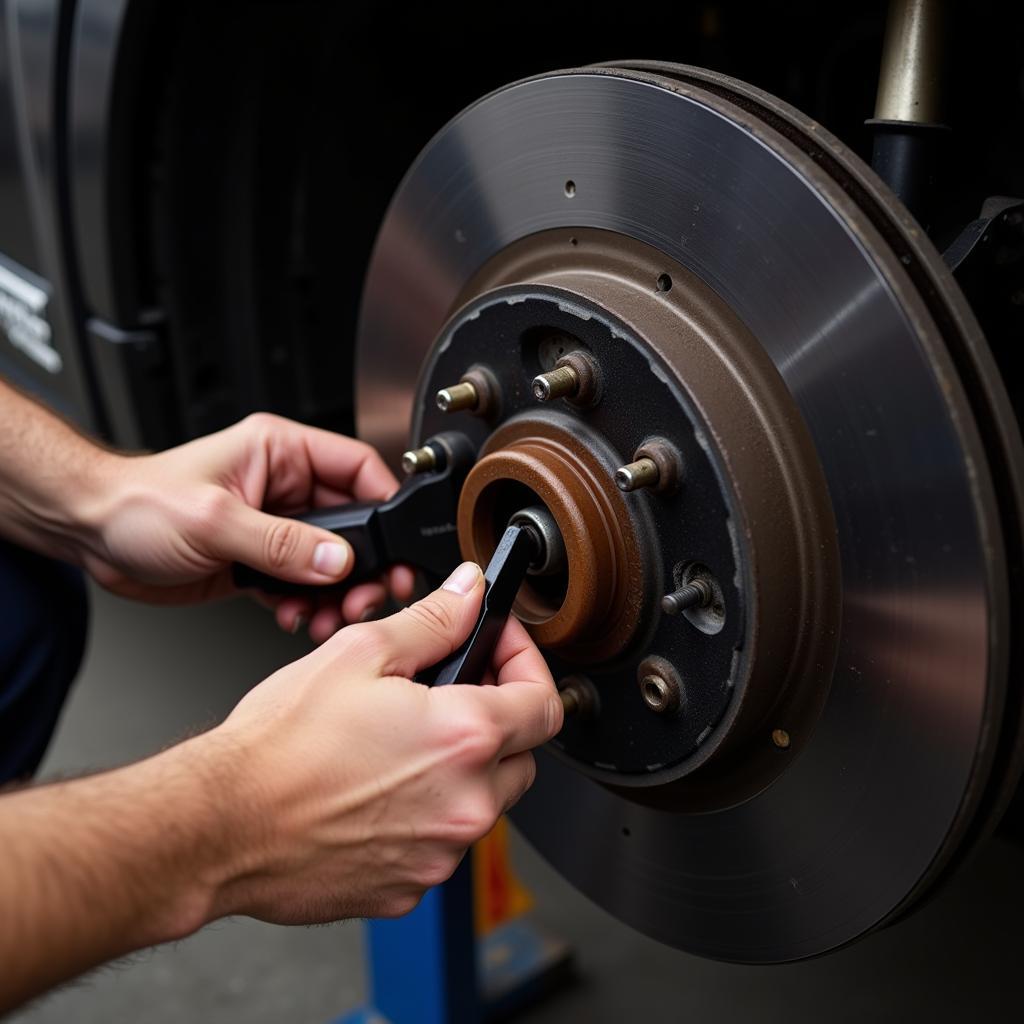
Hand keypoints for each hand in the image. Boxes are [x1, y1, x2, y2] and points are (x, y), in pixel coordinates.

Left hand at [83, 413, 414, 638]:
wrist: (91, 535)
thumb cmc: (137, 503)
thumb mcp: (213, 519)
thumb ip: (280, 542)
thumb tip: (336, 559)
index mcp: (281, 452)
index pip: (357, 467)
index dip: (384, 503)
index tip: (398, 541)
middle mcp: (285, 487)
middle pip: (354, 523)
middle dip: (365, 563)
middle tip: (369, 594)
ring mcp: (276, 526)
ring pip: (332, 560)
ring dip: (336, 593)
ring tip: (329, 615)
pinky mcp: (261, 560)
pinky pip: (304, 584)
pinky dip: (308, 605)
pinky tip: (296, 616)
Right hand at [204, 561, 560, 922]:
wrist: (220, 825)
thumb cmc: (279, 746)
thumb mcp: (360, 653)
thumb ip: (433, 620)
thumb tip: (470, 593)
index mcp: (465, 738)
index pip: (544, 703)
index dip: (527, 665)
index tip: (501, 651)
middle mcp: (466, 804)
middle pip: (520, 756)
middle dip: (495, 720)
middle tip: (446, 695)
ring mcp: (440, 854)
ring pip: (481, 803)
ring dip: (460, 771)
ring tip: (400, 744)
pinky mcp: (409, 888)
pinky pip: (440, 844)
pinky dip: (426, 816)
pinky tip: (379, 792)